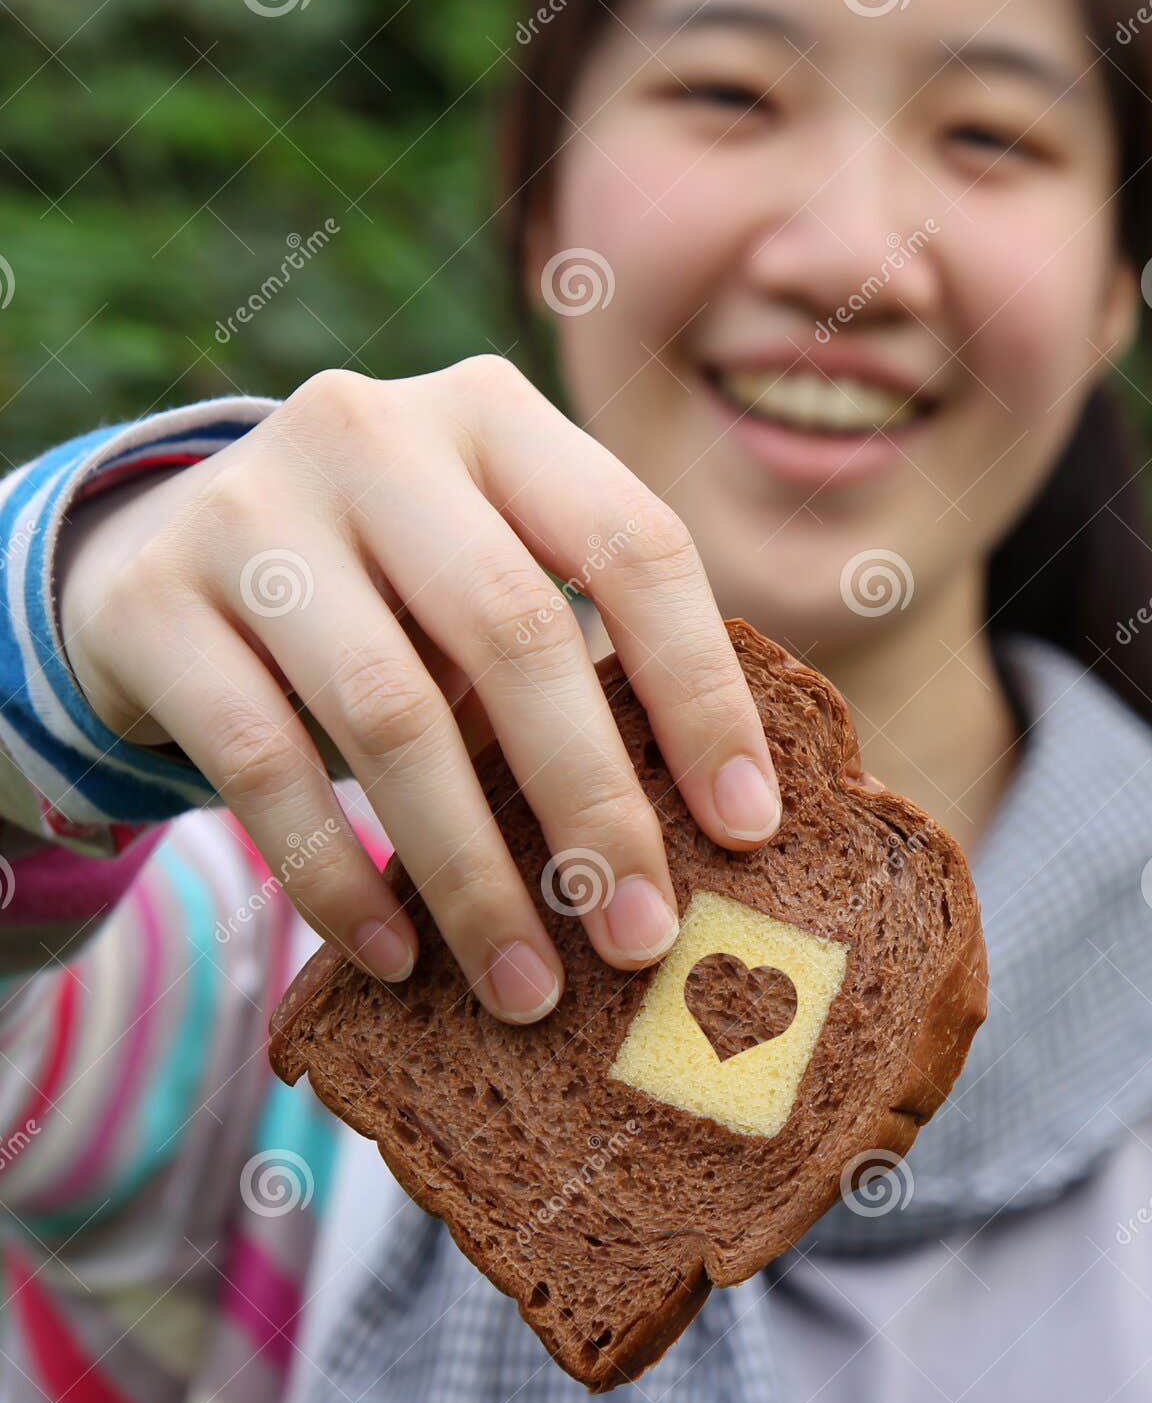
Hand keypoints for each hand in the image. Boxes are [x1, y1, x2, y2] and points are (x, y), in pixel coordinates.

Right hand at [54, 359, 781, 1021]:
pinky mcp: (152, 601)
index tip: (748, 828)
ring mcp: (249, 509)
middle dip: (592, 805)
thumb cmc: (382, 591)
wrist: (158, 557)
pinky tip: (393, 956)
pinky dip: (335, 877)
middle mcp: (372, 433)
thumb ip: (573, 661)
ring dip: (472, 875)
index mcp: (494, 415)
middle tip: (640, 938)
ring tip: (528, 987)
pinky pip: (260, 764)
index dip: (702, 692)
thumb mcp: (481, 579)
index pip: (633, 545)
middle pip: (516, 632)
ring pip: (392, 713)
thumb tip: (705, 837)